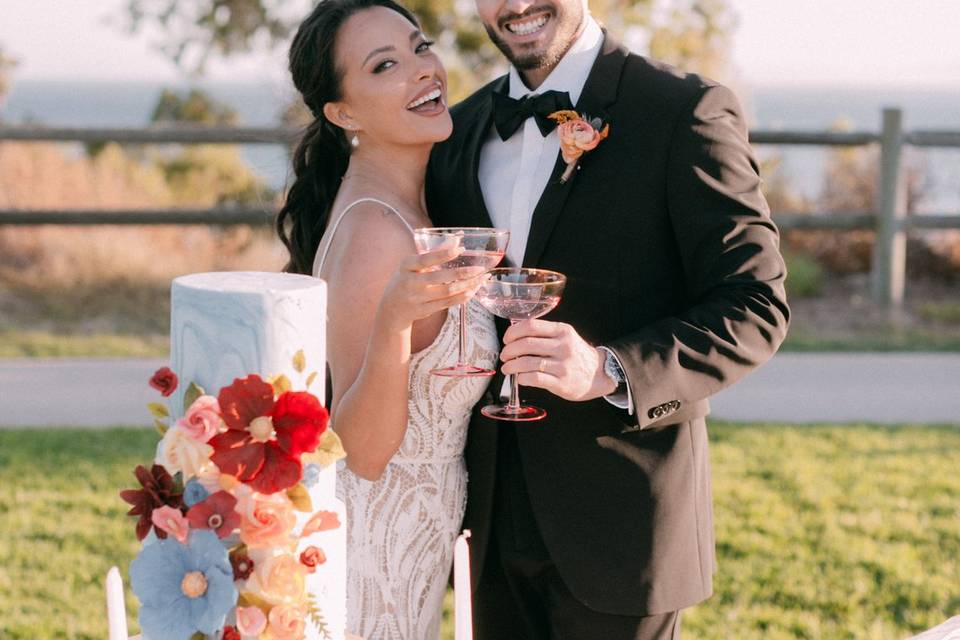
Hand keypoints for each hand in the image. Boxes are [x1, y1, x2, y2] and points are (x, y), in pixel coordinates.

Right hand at [375, 245, 486, 332]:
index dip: (443, 254)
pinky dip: (463, 296)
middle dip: (463, 273)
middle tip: (480, 268)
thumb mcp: (413, 264)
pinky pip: (448, 303)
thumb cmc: (407, 279)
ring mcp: (417, 299)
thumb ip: (435, 251)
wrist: (392, 308)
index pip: (425, 260)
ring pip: (448, 292)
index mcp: (406, 266)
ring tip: (482, 278)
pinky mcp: (424, 310)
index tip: (461, 248)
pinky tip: (473, 289)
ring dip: (467, 285)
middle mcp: (410, 283)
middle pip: (440, 278)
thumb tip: (457, 238)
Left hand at [500, 319, 617, 401]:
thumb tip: (515, 336)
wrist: (598, 374)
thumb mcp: (566, 337)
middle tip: (504, 355)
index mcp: (562, 331)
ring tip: (507, 368)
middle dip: (509, 350)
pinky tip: (519, 378)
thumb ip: (545, 334)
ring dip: (512, 366)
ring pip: (528, 362)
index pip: (531, 326)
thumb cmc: (576, 355)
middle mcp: (563, 346)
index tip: (506, 339)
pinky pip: (535, 378)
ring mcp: (563, 365)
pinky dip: (522, 378)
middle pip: (527, 344)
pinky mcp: (562, 383)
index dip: (513, 332)